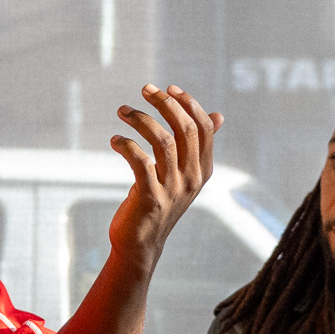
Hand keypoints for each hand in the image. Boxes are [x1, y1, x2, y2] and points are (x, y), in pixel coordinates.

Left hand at [107, 84, 223, 271]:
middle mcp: (191, 179)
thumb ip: (198, 147)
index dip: (188, 104)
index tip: (167, 88)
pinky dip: (126, 145)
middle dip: (165, 104)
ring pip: (162, 141)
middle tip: (144, 89)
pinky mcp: (150, 198)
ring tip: (122, 111)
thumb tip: (219, 116)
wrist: (140, 244)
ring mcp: (172, 189)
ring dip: (141, 119)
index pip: (203, 129)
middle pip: (185, 130)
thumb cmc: (159, 203)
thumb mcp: (183, 175)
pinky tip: (115, 140)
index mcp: (202, 170)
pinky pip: (140, 161)